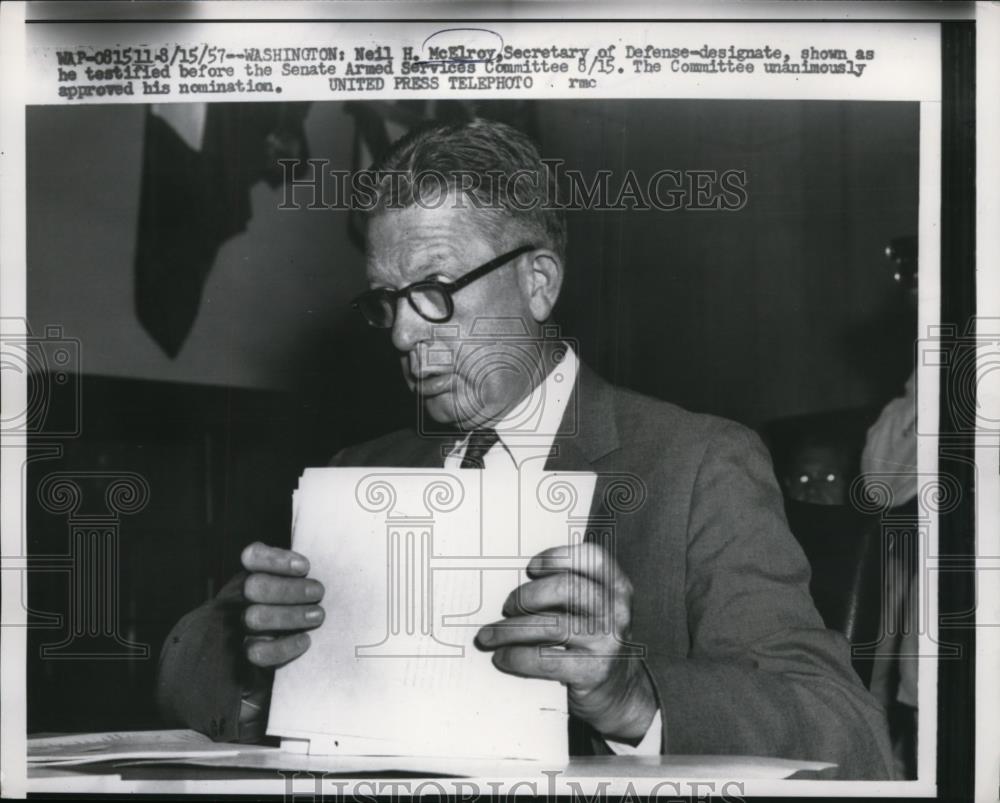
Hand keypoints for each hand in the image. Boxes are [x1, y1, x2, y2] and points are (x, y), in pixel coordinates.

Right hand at [240, 541, 324, 667]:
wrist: (293, 639)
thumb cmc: (305, 600)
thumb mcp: (302, 581)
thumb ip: (305, 574)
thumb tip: (332, 568)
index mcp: (252, 571)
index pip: (252, 556)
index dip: (275, 560)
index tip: (305, 566)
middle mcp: (239, 595)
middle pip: (253, 587)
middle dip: (289, 589)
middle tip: (318, 592)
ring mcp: (241, 623)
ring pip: (255, 617)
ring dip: (290, 615)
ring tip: (318, 615)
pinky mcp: (249, 650)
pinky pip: (258, 652)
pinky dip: (284, 646)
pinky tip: (305, 640)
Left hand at [475, 543, 656, 741]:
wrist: (618, 692)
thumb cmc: (591, 640)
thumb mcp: (591, 609)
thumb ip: (567, 592)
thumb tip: (512, 586)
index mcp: (616, 587)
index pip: (592, 557)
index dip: (557, 557)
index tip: (531, 568)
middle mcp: (616, 611)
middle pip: (566, 588)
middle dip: (527, 596)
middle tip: (506, 607)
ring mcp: (608, 642)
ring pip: (550, 626)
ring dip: (509, 630)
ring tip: (489, 636)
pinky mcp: (594, 671)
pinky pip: (545, 659)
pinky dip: (516, 657)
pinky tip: (502, 658)